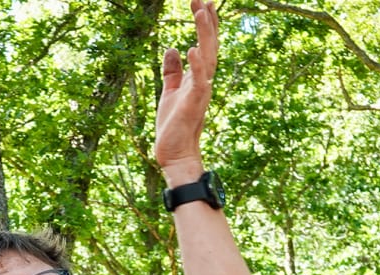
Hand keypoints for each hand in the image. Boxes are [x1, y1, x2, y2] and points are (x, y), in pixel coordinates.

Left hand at [153, 0, 218, 182]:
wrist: (174, 154)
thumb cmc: (174, 126)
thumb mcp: (169, 91)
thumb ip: (172, 70)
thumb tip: (171, 48)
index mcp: (198, 76)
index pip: (204, 44)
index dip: (204, 23)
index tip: (201, 1)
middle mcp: (203, 80)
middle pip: (209, 44)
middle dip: (206, 21)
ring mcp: (200, 92)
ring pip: (207, 57)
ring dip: (205, 35)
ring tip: (201, 12)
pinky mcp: (193, 104)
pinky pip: (198, 82)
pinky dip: (197, 66)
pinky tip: (192, 49)